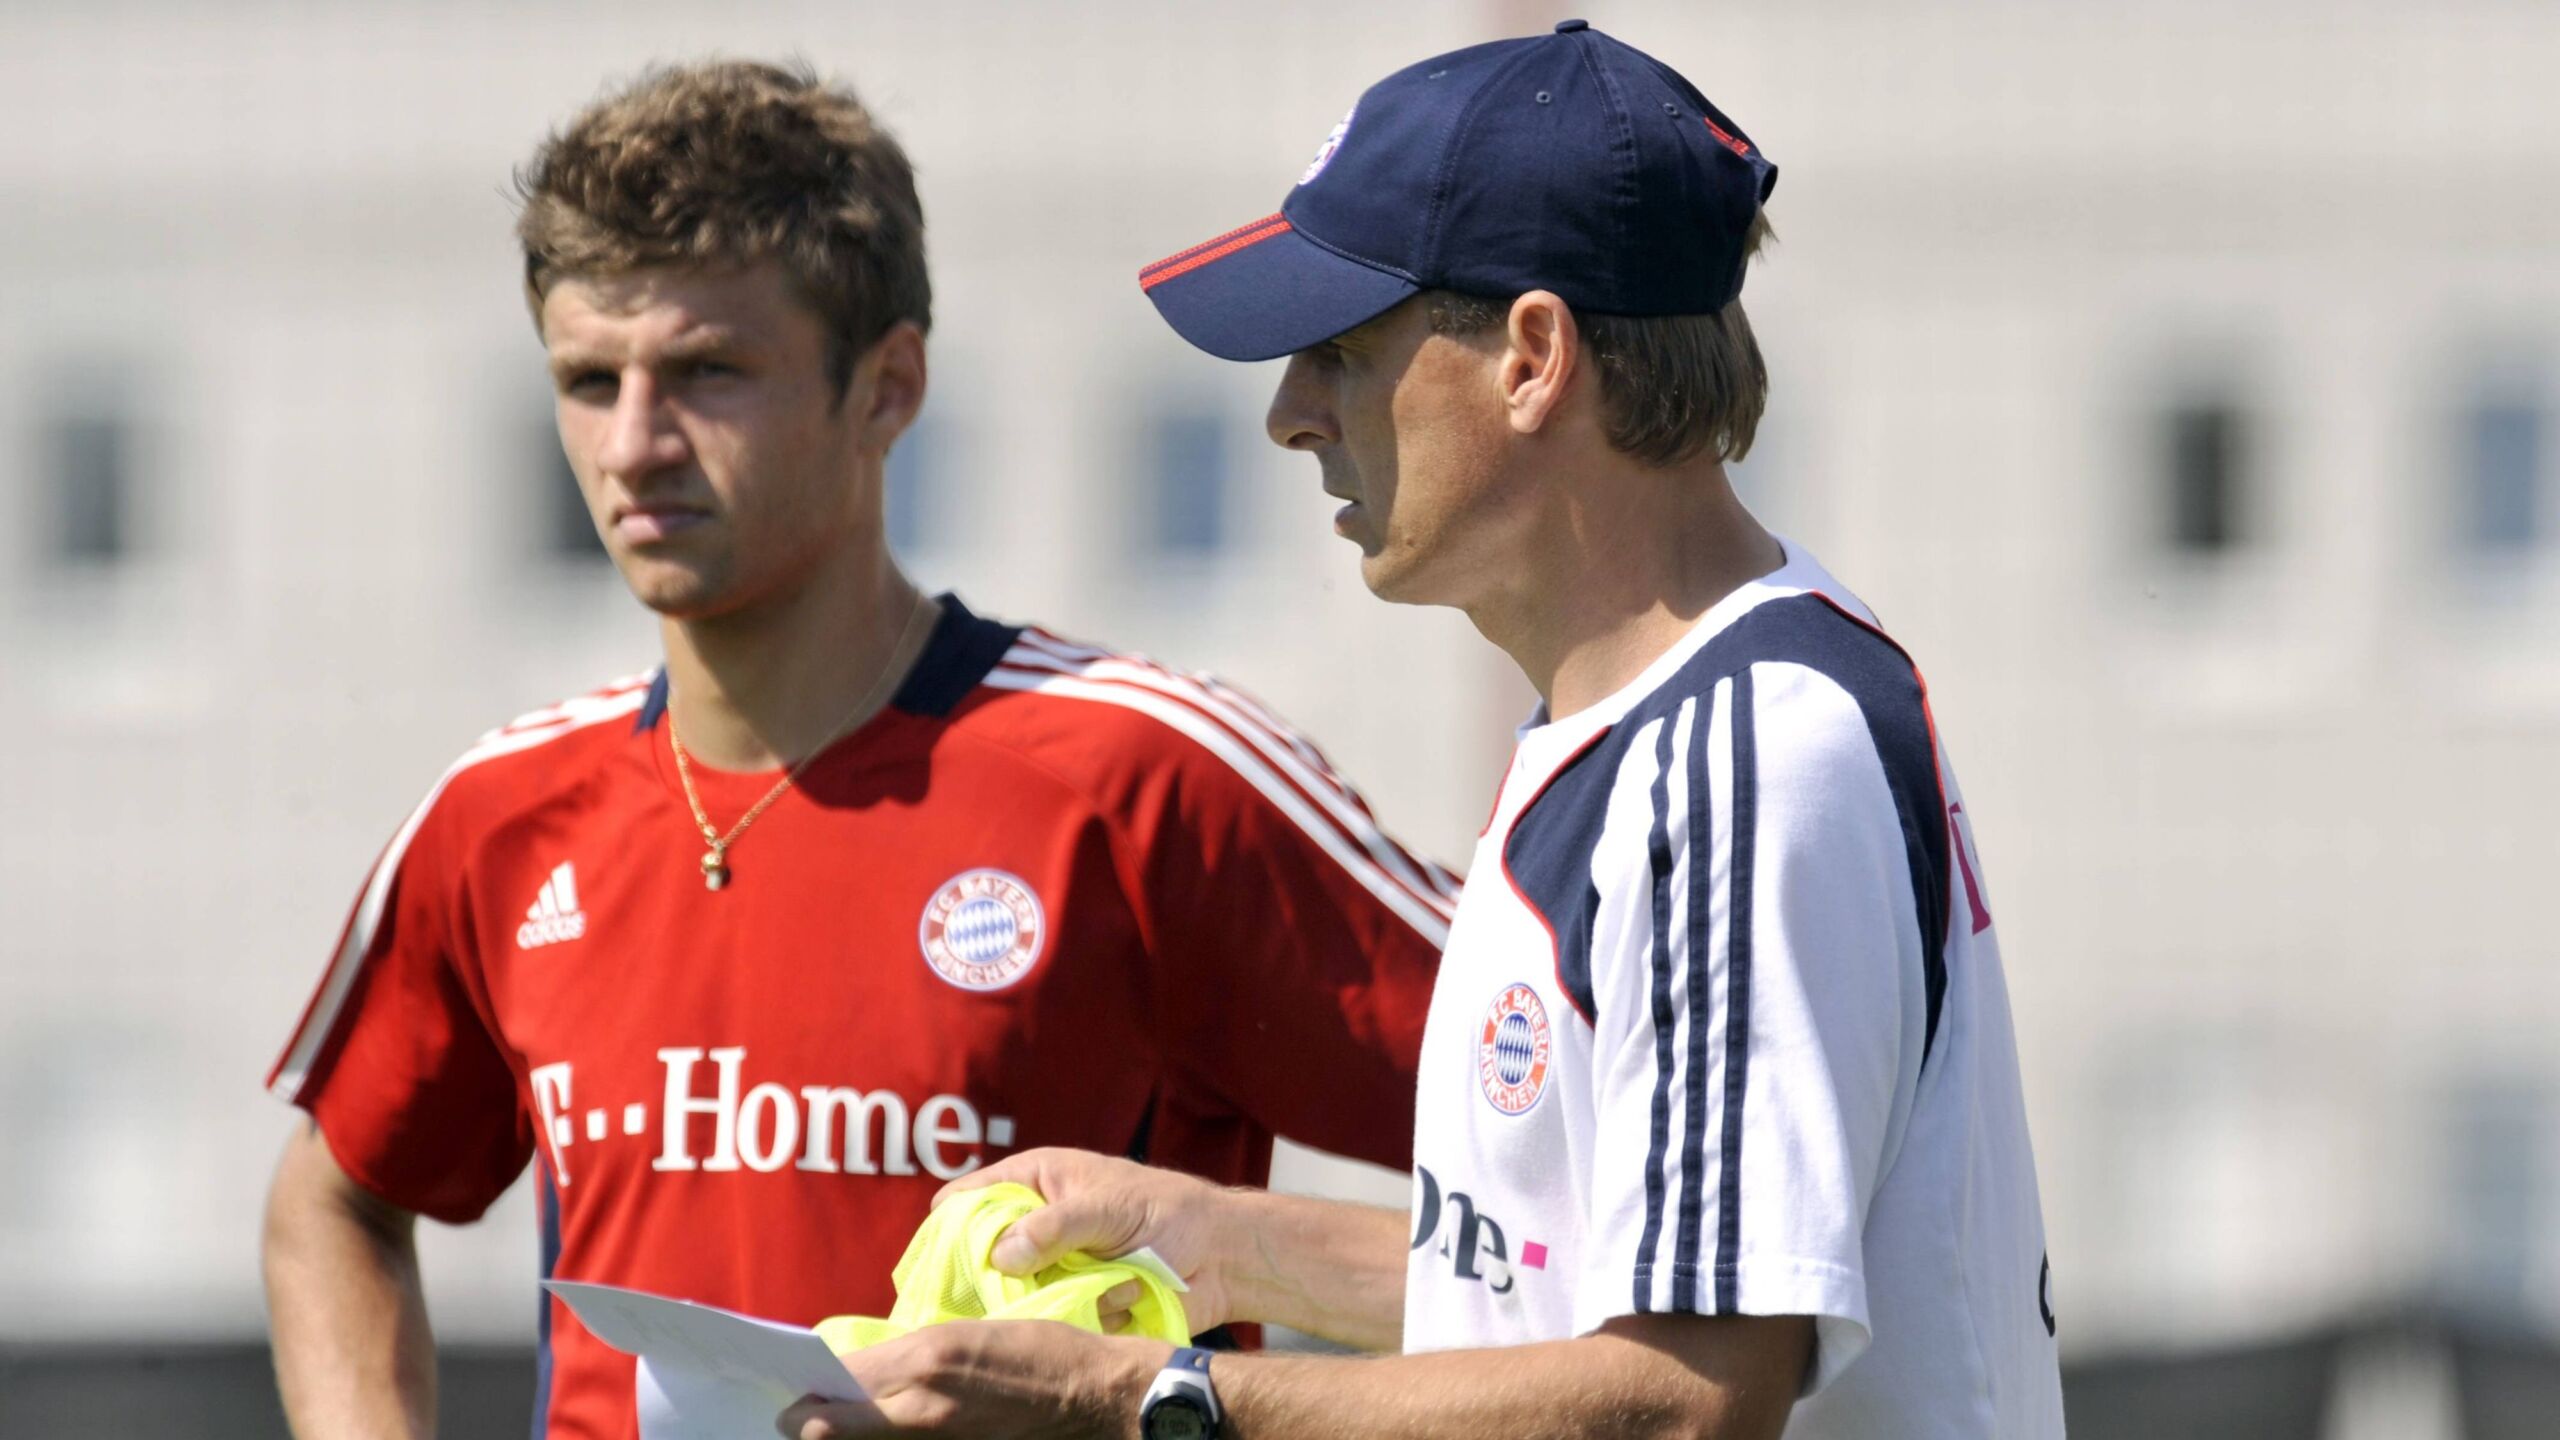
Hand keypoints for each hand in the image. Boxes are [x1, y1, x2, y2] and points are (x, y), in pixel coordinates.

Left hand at [777, 1320, 1168, 1439]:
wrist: (1095, 1398)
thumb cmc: (1039, 1352)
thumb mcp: (968, 1335)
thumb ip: (911, 1355)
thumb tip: (860, 1371)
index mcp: (927, 1356)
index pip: (840, 1376)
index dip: (809, 1384)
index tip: (794, 1387)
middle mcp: (922, 1403)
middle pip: (829, 1427)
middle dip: (808, 1421)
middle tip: (792, 1417)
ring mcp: (936, 1437)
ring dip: (837, 1435)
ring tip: (826, 1427)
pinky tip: (874, 1434)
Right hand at [936, 1148, 1246, 1331]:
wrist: (1221, 1256)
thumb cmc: (1166, 1211)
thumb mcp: (1105, 1207)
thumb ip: (1053, 1227)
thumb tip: (1001, 1256)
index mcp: (1034, 1181)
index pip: (968, 1198)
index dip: (948, 1225)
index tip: (935, 1258)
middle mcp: (1035, 1225)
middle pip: (982, 1256)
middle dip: (993, 1277)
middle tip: (1004, 1289)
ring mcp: (1053, 1268)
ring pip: (1016, 1295)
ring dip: (1052, 1296)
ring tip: (1103, 1280)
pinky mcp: (1075, 1303)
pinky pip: (1055, 1318)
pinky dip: (1085, 1312)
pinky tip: (1123, 1295)